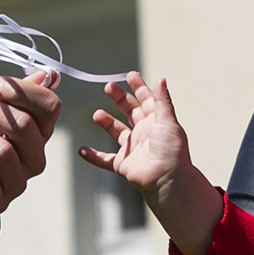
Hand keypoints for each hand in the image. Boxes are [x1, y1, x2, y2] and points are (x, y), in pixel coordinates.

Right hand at [74, 74, 220, 250]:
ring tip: (97, 114)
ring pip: (117, 132)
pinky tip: (82, 150)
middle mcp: (144, 133)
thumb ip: (162, 101)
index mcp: (156, 121)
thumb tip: (161, 80)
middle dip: (120, 98)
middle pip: (130, 111)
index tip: (130, 75)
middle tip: (109, 87)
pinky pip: (104, 159)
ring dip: (106, 122)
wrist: (166, 179)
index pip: (147, 100)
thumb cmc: (171, 151)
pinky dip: (93, 156)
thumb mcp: (168, 121)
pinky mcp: (123, 164)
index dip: (138, 87)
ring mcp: (132, 148)